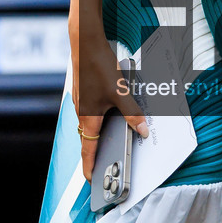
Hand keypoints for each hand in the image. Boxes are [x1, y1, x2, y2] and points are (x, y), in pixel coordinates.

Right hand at [72, 24, 147, 180]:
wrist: (84, 43)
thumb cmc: (99, 66)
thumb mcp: (121, 92)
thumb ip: (132, 114)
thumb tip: (141, 130)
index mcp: (88, 117)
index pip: (87, 150)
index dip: (89, 167)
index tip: (90, 179)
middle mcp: (81, 112)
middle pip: (88, 139)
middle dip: (94, 154)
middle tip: (102, 165)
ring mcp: (80, 102)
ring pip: (89, 125)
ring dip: (97, 135)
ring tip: (110, 142)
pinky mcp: (83, 93)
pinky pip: (89, 113)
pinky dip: (97, 119)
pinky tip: (109, 112)